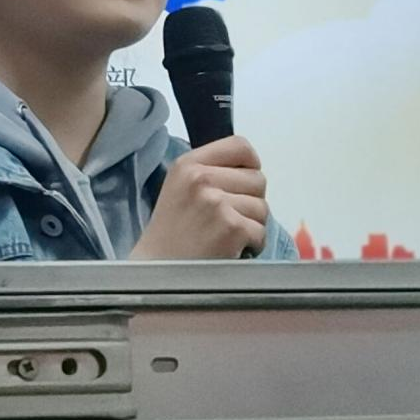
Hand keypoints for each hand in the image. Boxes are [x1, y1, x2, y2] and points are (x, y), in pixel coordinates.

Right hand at [130, 135, 268, 259]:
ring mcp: (217, 203)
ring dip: (251, 226)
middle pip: (258, 178)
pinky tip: (229, 251)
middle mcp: (201, 179)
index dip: (250, 165)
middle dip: (250, 201)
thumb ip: (211, 171)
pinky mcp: (231, 228)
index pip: (240, 146)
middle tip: (228, 219)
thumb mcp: (180, 188)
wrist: (156, 273)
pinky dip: (252, 246)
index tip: (242, 183)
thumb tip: (251, 168)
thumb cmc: (171, 234)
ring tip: (225, 237)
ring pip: (262, 207)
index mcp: (188, 164)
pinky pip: (261, 231)